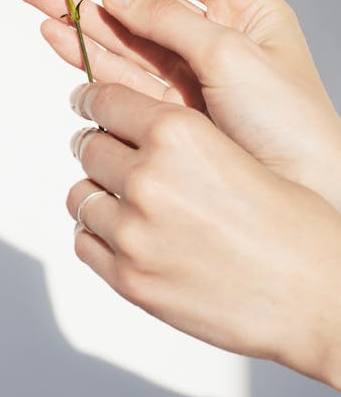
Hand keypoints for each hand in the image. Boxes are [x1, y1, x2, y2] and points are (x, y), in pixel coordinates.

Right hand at [17, 0, 340, 209]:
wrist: (303, 193)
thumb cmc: (293, 125)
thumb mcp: (235, 56)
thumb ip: (172, 20)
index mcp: (241, 10)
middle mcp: (209, 37)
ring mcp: (185, 75)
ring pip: (117, 33)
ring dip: (72, 10)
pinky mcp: (166, 111)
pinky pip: (114, 74)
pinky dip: (81, 54)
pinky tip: (56, 32)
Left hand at [68, 82, 340, 390]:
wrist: (315, 295)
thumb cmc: (293, 226)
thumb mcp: (234, 151)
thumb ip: (176, 140)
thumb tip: (128, 132)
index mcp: (178, 134)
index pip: (104, 100)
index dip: (92, 101)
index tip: (84, 104)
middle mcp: (148, 178)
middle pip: (89, 147)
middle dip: (101, 149)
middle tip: (115, 158)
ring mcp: (133, 232)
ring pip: (81, 195)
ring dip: (98, 194)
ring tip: (126, 203)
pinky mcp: (130, 278)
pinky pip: (84, 243)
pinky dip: (98, 236)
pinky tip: (125, 236)